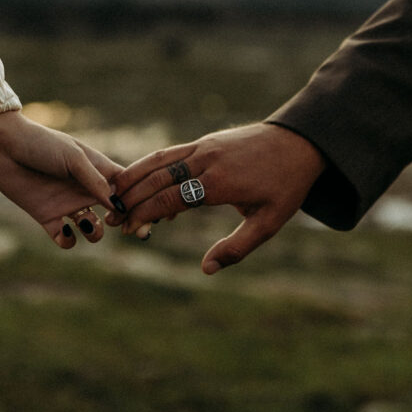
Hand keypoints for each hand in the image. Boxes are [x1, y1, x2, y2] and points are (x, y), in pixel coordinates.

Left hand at [0, 110, 122, 247]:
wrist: (3, 147)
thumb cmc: (41, 144)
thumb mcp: (73, 158)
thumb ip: (95, 180)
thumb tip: (117, 204)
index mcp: (96, 170)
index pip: (125, 187)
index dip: (134, 199)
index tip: (136, 209)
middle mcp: (84, 188)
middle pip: (113, 211)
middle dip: (121, 221)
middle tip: (116, 224)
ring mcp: (66, 203)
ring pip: (92, 227)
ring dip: (95, 232)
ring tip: (86, 222)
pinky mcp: (46, 215)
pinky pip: (64, 237)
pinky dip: (68, 241)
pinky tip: (65, 231)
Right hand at [108, 123, 325, 273]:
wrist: (300, 142)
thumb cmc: (286, 186)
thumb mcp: (268, 223)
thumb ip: (236, 248)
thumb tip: (206, 269)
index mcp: (219, 182)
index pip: (170, 198)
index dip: (145, 214)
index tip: (129, 229)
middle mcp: (206, 160)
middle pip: (157, 178)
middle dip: (131, 199)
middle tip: (111, 218)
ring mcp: (204, 147)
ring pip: (159, 160)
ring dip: (133, 177)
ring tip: (113, 196)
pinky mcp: (205, 141)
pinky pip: (171, 153)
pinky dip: (150, 166)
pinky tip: (139, 182)